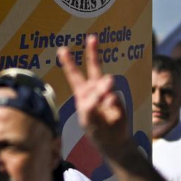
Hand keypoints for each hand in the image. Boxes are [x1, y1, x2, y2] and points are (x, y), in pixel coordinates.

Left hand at [59, 35, 128, 157]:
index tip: (63, 49)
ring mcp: (108, 95)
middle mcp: (95, 91)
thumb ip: (93, 102)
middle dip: (93, 53)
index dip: (69, 62)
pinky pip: (112, 99)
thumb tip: (107, 86)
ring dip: (103, 88)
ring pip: (105, 84)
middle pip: (94, 69)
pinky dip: (110, 105)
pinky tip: (109, 111)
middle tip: (92, 38)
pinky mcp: (117, 101)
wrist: (114, 143)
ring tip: (105, 94)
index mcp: (83, 94)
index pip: (75, 76)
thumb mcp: (88, 118)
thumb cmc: (97, 131)